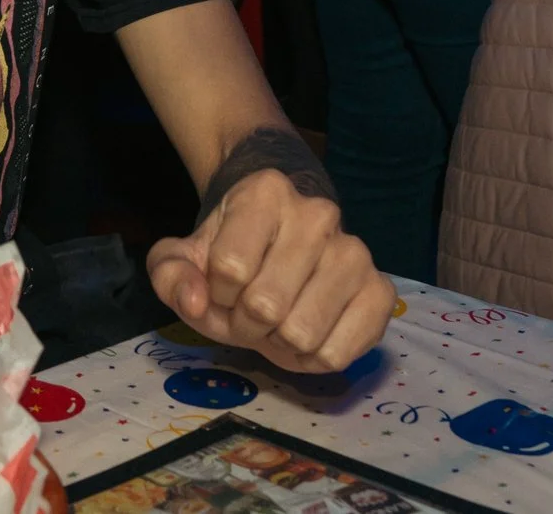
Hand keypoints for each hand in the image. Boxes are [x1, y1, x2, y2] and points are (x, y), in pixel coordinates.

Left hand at [147, 169, 393, 373]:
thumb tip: (194, 300)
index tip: (222, 287)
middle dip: (245, 323)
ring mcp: (356, 252)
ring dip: (278, 344)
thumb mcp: (184, 255)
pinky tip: (306, 337)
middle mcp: (318, 214)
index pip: (229, 268)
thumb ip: (170, 274)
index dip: (216, 292)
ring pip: (303, 333)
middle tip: (249, 313)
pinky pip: (341, 353)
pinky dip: (313, 360)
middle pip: (266, 305)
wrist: (283, 242)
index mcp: (265, 193)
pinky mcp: (383, 292)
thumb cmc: (230, 252)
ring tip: (277, 323)